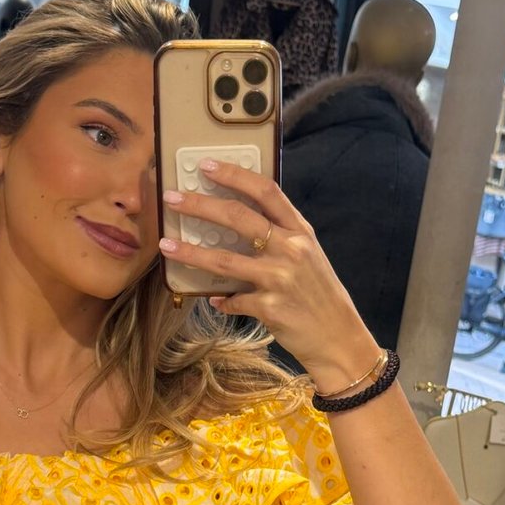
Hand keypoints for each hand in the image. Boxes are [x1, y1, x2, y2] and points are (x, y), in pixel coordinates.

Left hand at [159, 158, 378, 391]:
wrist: (339, 338)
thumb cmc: (320, 295)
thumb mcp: (308, 255)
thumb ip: (281, 236)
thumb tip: (240, 221)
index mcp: (300, 231)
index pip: (266, 191)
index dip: (234, 175)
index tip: (206, 166)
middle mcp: (291, 249)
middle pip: (237, 217)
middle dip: (199, 205)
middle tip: (172, 198)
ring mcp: (279, 279)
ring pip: (224, 260)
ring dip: (190, 252)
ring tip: (165, 245)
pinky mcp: (269, 308)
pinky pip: (233, 300)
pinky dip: (221, 300)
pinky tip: (212, 299)